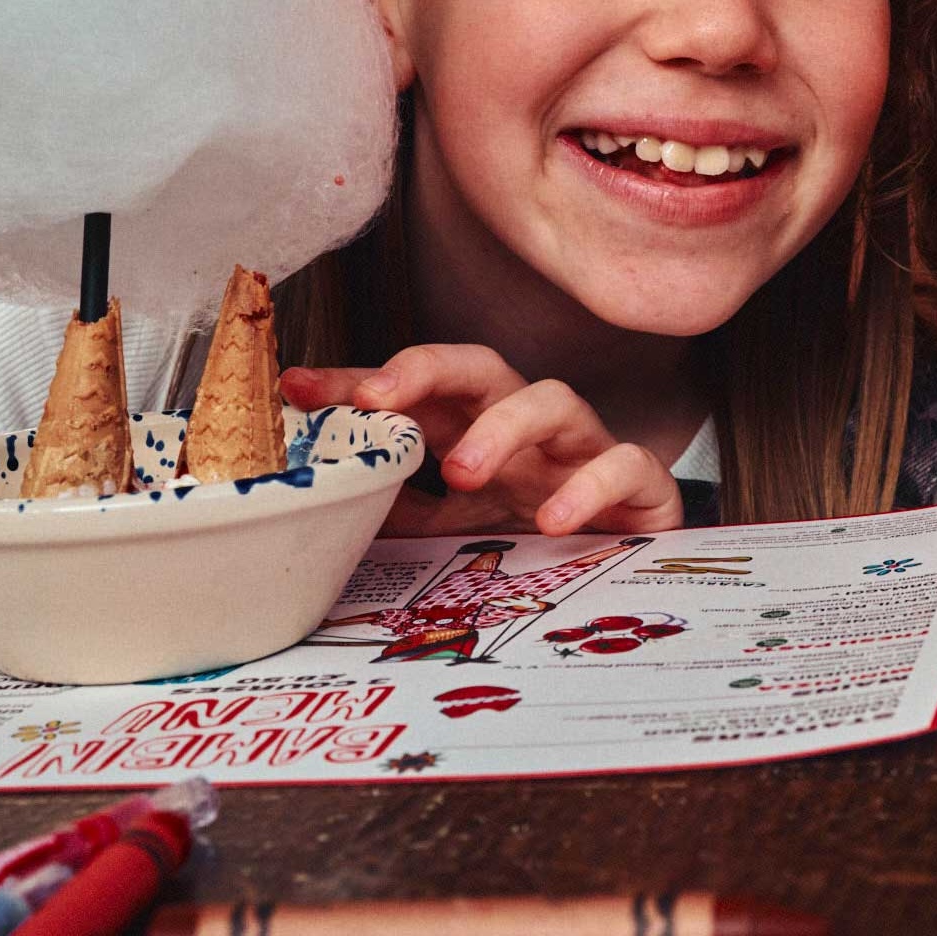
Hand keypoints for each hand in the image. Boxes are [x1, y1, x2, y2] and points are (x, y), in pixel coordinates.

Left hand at [282, 346, 683, 536]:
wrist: (635, 569)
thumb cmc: (540, 538)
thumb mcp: (456, 532)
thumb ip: (403, 515)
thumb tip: (327, 508)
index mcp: (476, 432)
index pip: (414, 392)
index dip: (356, 384)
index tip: (296, 388)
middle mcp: (527, 427)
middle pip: (480, 367)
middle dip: (425, 369)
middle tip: (378, 398)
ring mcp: (584, 448)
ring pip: (553, 398)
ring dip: (502, 427)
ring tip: (463, 473)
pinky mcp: (640, 482)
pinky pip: (620, 463)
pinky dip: (586, 486)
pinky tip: (552, 520)